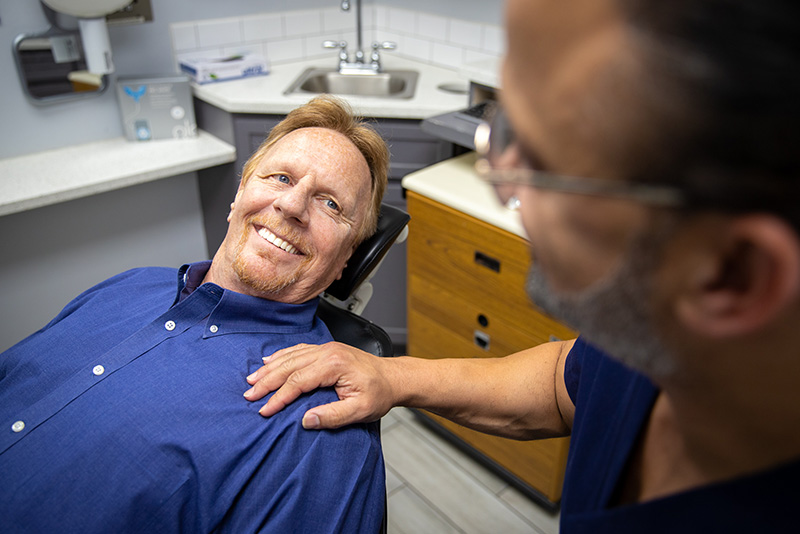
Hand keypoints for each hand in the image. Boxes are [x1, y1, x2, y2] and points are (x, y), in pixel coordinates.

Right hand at [244, 342, 396, 428]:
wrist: (393, 377)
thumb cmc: (379, 393)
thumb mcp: (360, 411)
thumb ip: (333, 416)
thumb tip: (306, 420)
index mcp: (334, 365)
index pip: (297, 382)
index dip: (278, 398)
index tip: (265, 410)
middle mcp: (327, 352)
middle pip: (289, 366)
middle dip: (267, 381)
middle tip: (249, 394)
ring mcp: (326, 348)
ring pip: (290, 356)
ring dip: (270, 368)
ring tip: (252, 379)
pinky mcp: (326, 349)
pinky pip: (298, 350)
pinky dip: (281, 356)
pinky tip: (270, 361)